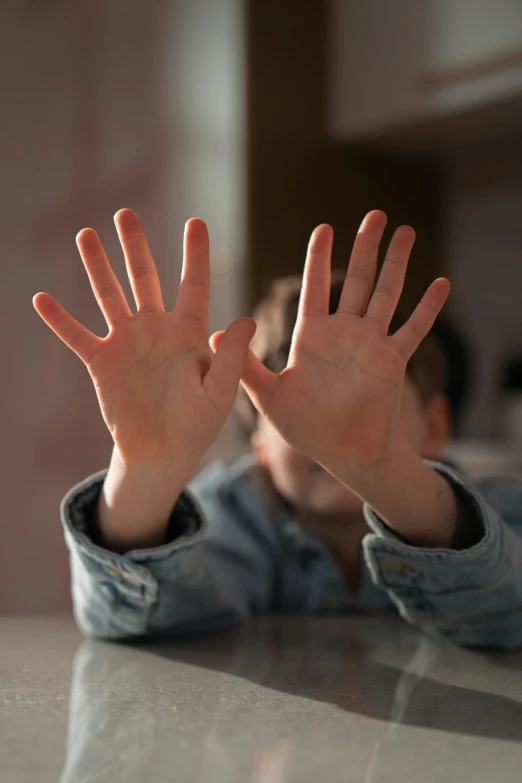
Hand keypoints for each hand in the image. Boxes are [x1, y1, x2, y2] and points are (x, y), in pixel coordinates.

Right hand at [33, 210, 255, 469]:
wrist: (164, 452)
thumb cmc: (198, 423)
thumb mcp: (221, 391)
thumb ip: (232, 357)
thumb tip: (249, 320)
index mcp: (188, 331)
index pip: (192, 284)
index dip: (194, 254)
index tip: (195, 221)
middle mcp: (156, 328)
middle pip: (145, 278)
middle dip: (135, 246)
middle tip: (125, 214)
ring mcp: (126, 342)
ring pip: (109, 295)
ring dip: (97, 266)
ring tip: (85, 235)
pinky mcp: (102, 362)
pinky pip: (77, 336)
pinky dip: (59, 320)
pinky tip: (41, 299)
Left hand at [211, 211, 449, 476]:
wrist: (342, 452)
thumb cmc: (305, 427)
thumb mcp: (269, 397)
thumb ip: (245, 366)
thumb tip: (211, 336)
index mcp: (313, 336)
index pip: (316, 287)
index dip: (319, 258)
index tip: (323, 227)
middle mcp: (344, 333)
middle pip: (357, 280)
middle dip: (366, 247)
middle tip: (375, 215)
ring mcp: (370, 344)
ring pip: (387, 294)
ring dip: (397, 264)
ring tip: (406, 232)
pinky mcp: (392, 362)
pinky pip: (413, 330)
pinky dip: (428, 308)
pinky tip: (442, 284)